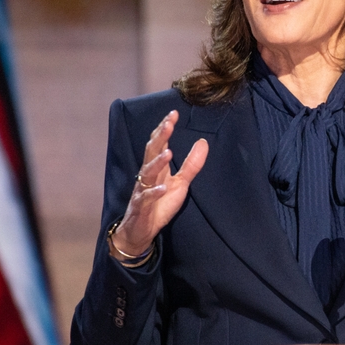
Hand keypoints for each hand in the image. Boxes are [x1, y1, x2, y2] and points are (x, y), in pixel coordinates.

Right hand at [111, 110, 207, 256]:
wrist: (140, 231)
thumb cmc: (160, 204)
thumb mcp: (181, 183)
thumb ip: (192, 164)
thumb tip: (204, 142)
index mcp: (157, 168)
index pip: (159, 143)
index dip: (165, 128)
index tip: (173, 113)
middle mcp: (148, 175)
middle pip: (151, 152)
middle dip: (160, 137)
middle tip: (169, 123)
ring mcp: (143, 190)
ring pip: (147, 173)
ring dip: (158, 163)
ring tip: (169, 152)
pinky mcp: (141, 207)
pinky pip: (146, 198)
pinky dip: (154, 193)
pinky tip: (162, 188)